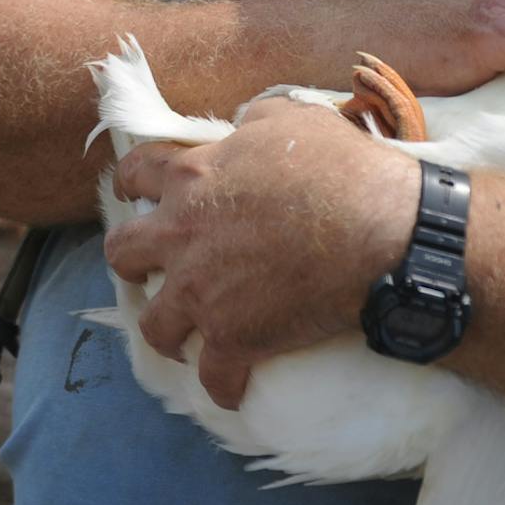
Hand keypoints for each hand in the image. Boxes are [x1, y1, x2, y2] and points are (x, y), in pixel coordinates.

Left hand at [103, 96, 420, 407]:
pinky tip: (230, 387)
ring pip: (154, 325)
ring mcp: (202, 292)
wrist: (381, 230)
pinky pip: (213, 376)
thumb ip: (251, 124)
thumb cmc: (341, 168)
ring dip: (167, 331)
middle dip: (132, 262)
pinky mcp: (233, 338)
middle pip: (123, 254)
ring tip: (183, 335)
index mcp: (193, 179)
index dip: (131, 186)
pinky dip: (222, 385)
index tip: (133, 196)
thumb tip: (242, 130)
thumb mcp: (290, 118)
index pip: (136, 176)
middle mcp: (183, 237)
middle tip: (152, 269)